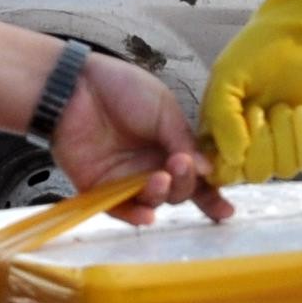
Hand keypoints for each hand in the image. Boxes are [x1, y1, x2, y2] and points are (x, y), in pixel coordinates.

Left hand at [51, 50, 223, 219]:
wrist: (75, 86)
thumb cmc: (120, 88)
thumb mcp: (164, 108)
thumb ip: (184, 140)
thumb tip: (209, 170)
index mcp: (170, 145)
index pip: (195, 174)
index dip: (211, 192)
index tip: (226, 208)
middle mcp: (151, 165)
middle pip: (178, 191)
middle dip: (185, 183)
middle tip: (180, 165)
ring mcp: (125, 179)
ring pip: (152, 202)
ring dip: (161, 195)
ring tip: (159, 177)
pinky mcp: (99, 188)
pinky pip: (120, 210)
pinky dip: (135, 216)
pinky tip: (146, 215)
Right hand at [198, 0, 301, 184]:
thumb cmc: (259, 52)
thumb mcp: (226, 78)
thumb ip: (221, 119)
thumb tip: (233, 161)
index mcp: (222, 136)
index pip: (222, 172)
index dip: (231, 157)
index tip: (239, 124)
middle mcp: (251, 149)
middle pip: (254, 174)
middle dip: (262, 138)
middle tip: (264, 106)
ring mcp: (283, 149)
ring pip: (283, 169)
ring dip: (286, 133)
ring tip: (286, 105)